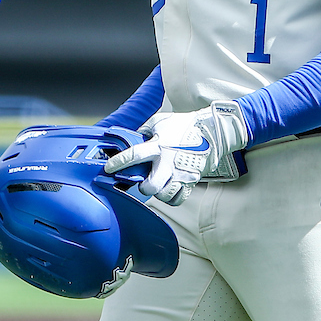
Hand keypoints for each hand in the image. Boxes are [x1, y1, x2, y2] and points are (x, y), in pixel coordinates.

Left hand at [104, 101, 248, 205]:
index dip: (119, 163)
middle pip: (151, 186)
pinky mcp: (191, 181)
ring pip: (165, 196)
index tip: (109, 168)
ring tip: (157, 185)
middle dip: (143, 187)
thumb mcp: (159, 121)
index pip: (134, 155)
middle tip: (143, 182)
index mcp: (158, 145)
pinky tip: (168, 189)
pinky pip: (178, 199)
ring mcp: (181, 173)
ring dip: (158, 193)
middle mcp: (169, 162)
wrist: (211, 132)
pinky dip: (171, 197)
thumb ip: (144, 130)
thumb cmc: (183, 125)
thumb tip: (130, 137)